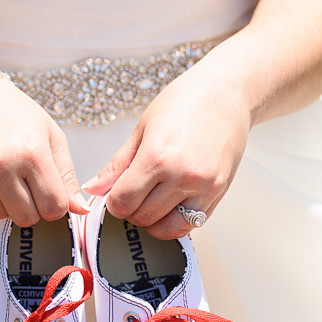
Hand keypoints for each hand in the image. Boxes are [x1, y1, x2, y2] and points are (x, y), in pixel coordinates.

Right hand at [0, 77, 88, 225]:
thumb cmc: (10, 112)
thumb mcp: (50, 136)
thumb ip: (66, 176)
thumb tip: (79, 210)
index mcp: (31, 153)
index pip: (53, 208)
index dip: (54, 204)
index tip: (47, 192)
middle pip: (26, 218)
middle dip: (30, 207)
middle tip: (23, 184)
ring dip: (3, 204)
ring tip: (0, 177)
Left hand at [81, 62, 251, 238]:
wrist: (228, 93)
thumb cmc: (187, 101)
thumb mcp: (143, 128)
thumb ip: (118, 164)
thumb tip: (93, 188)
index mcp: (157, 157)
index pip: (123, 201)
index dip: (113, 202)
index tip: (115, 195)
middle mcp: (182, 176)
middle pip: (143, 217)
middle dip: (131, 211)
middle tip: (133, 196)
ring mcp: (204, 187)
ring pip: (168, 228)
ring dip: (154, 222)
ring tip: (152, 203)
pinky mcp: (219, 193)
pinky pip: (193, 224)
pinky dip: (177, 221)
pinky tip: (171, 205)